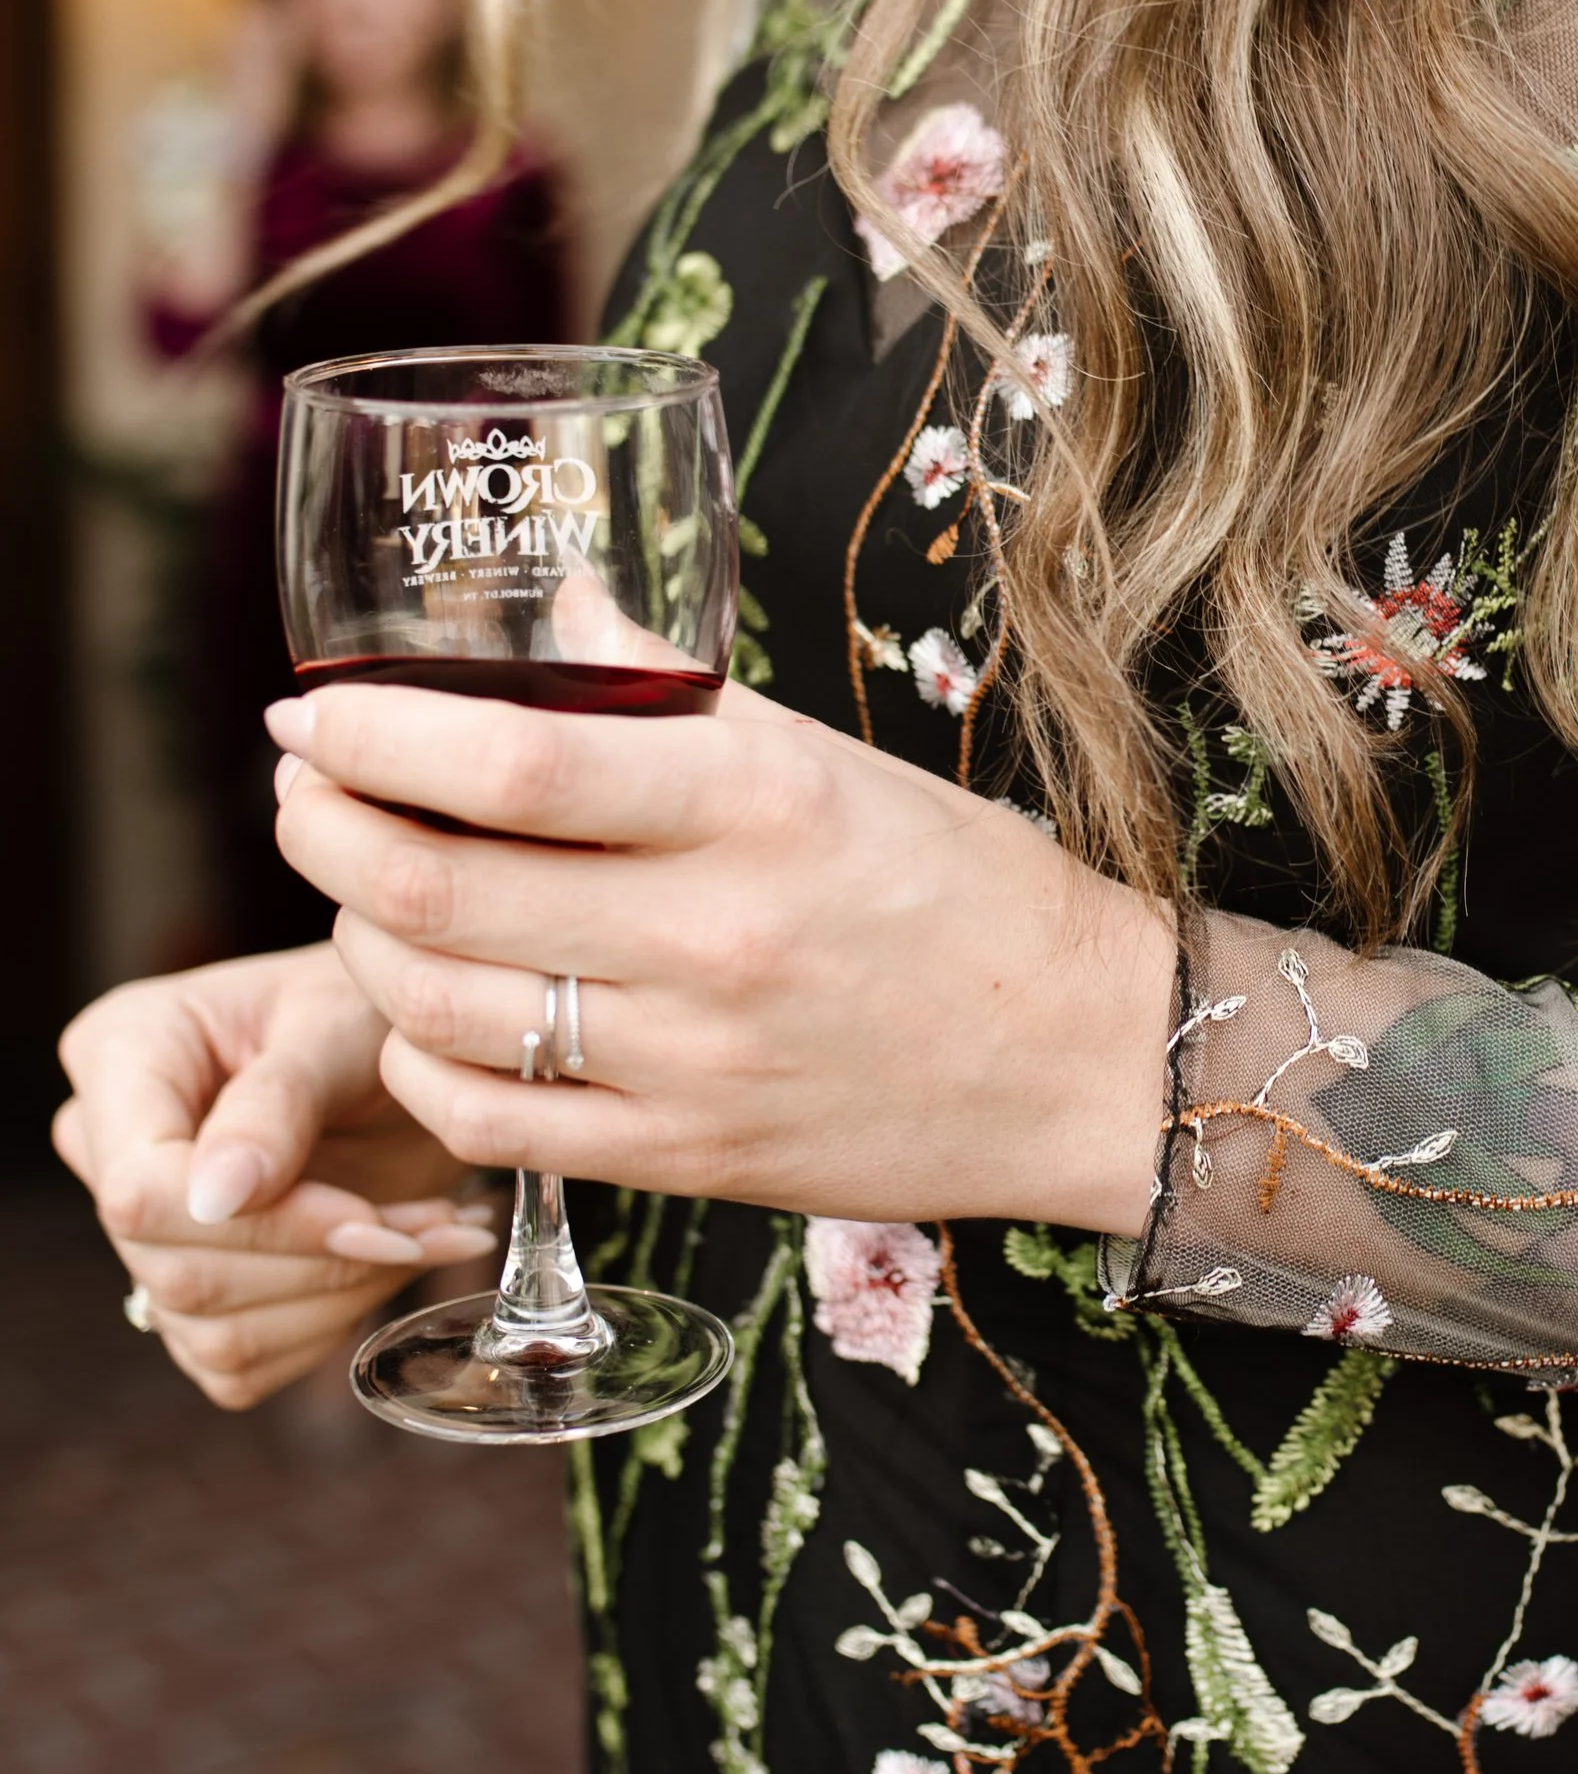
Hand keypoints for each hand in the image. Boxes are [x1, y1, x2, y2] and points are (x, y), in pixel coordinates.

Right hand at [55, 942, 501, 1408]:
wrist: (409, 1055)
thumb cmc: (368, 1012)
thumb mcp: (340, 1023)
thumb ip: (277, 1100)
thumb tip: (215, 1196)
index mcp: (120, 1056)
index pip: (142, 1188)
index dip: (258, 1223)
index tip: (366, 1213)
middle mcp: (109, 1149)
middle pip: (178, 1271)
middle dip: (327, 1259)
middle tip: (434, 1223)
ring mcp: (142, 1232)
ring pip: (214, 1332)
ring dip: (348, 1294)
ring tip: (434, 1231)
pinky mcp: (191, 1297)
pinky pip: (243, 1364)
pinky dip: (338, 1323)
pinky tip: (395, 1261)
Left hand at [267, 679, 1175, 1238]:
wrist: (1078, 1059)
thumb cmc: (956, 889)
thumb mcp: (827, 761)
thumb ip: (675, 695)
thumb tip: (555, 613)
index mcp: (756, 808)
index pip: (514, 763)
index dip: (376, 734)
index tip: (313, 708)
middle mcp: (715, 938)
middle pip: (437, 891)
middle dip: (324, 827)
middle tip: (303, 787)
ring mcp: (692, 1065)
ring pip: (437, 1011)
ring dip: (356, 939)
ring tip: (359, 889)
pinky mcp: (686, 1160)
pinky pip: (486, 1122)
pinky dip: (419, 1062)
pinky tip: (427, 1017)